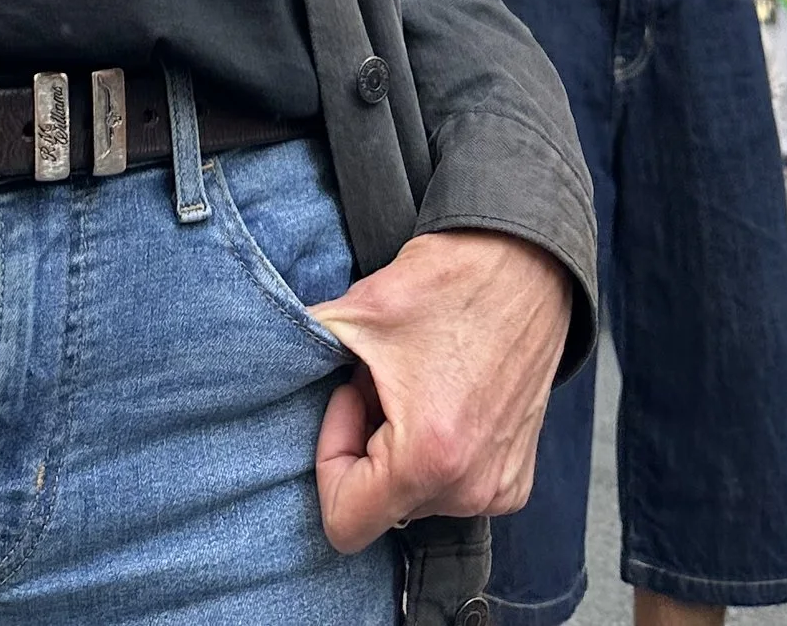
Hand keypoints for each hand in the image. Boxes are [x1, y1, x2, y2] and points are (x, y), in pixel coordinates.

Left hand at [310, 227, 570, 550]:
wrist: (527, 264)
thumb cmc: (449, 283)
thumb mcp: (358, 311)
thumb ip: (301, 346)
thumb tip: (259, 361)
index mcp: (427, 458)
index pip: (344, 522)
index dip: (330, 458)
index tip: (349, 398)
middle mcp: (469, 488)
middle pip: (381, 504)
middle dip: (367, 443)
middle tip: (383, 379)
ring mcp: (498, 488)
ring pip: (415, 496)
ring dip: (400, 446)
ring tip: (416, 381)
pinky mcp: (516, 479)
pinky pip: (452, 488)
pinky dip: (438, 452)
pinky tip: (446, 396)